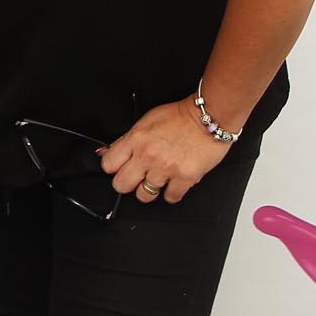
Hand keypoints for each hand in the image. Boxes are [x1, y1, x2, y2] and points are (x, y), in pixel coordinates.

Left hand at [99, 98, 231, 203]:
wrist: (207, 118)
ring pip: (144, 195)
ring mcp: (166, 168)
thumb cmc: (180, 117)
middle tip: (134, 178)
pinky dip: (171, 193)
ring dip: (149, 190)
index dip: (112, 168)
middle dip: (126, 183)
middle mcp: (148, 155)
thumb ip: (128, 139)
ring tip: (155, 181)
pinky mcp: (185, 178)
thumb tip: (108, 151)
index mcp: (136, 139)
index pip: (109, 164)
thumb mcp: (146, 121)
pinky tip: (173, 185)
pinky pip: (171, 197)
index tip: (118, 168)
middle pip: (121, 184)